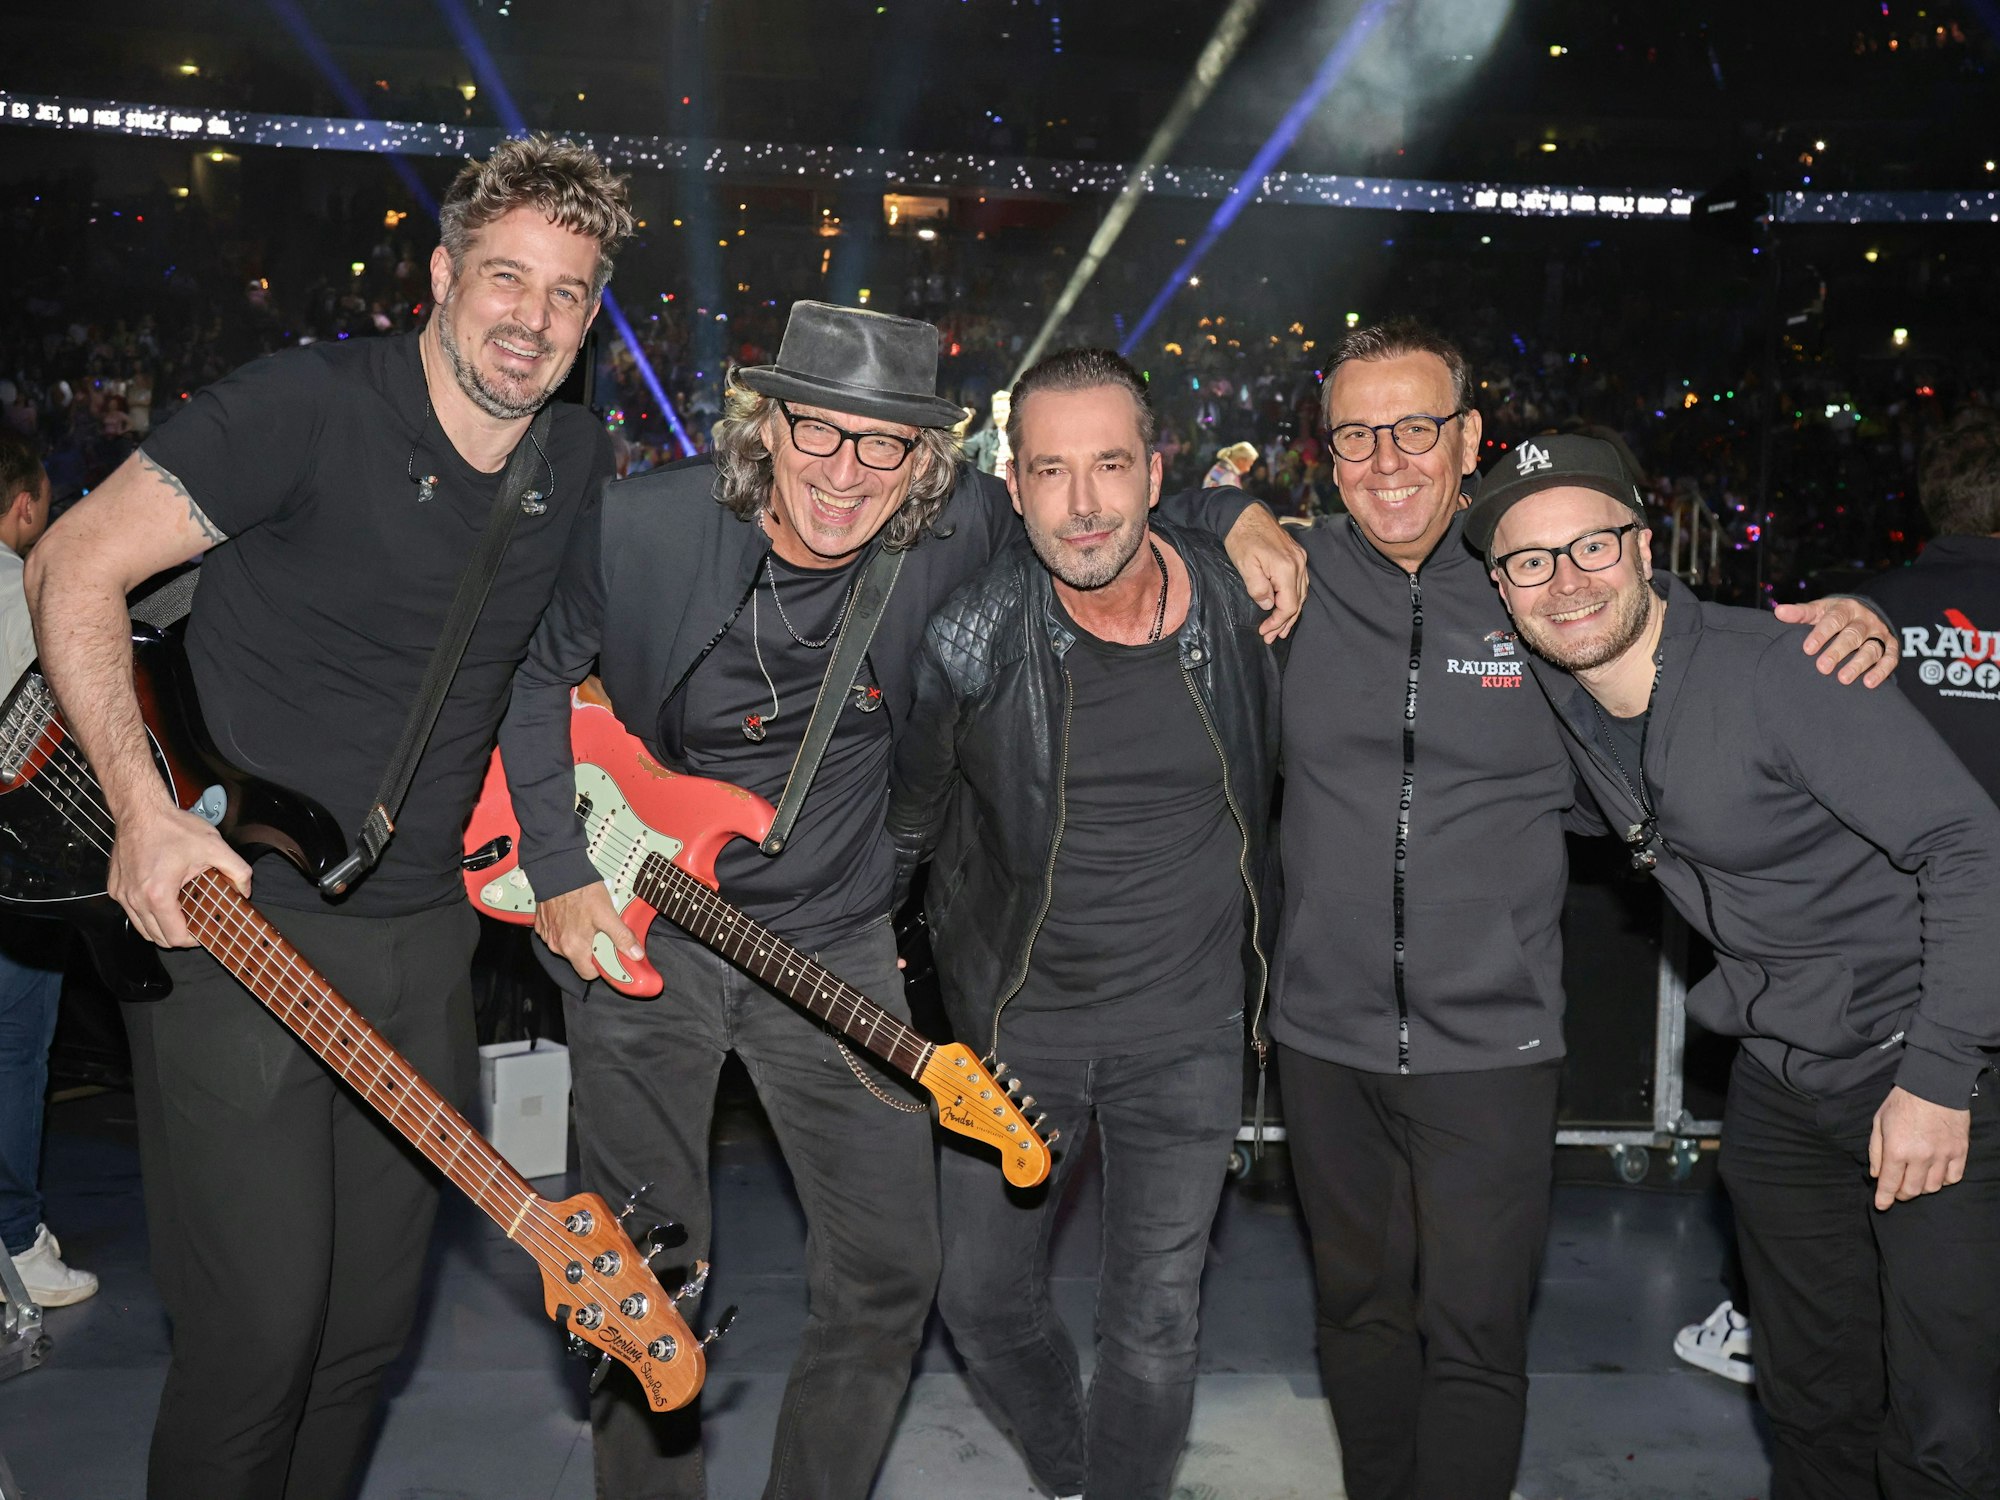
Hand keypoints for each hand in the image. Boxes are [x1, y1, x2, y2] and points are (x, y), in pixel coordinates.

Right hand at [108, 802, 252, 947]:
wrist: (141, 810)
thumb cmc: (172, 827)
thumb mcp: (214, 847)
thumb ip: (237, 871)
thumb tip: (245, 890)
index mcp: (158, 894)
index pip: (174, 937)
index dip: (192, 939)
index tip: (203, 930)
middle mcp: (135, 898)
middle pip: (156, 937)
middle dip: (178, 935)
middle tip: (194, 923)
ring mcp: (122, 894)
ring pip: (141, 927)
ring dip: (160, 926)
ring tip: (180, 912)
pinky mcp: (115, 887)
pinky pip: (131, 911)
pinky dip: (146, 912)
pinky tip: (163, 899)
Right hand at [535, 881, 642, 982]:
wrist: (557, 871)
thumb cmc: (581, 891)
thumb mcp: (607, 915)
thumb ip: (622, 937)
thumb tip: (635, 954)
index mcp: (574, 948)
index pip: (588, 974)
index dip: (600, 966)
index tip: (607, 955)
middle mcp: (558, 946)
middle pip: (578, 959)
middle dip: (590, 948)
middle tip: (598, 930)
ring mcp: (548, 936)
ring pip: (567, 946)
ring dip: (577, 937)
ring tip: (585, 919)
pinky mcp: (542, 925)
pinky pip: (556, 934)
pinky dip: (564, 928)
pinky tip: (572, 914)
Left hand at [1223, 504, 1308, 642]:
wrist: (1245, 514)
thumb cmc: (1242, 538)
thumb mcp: (1245, 566)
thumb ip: (1258, 589)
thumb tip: (1268, 605)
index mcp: (1286, 568)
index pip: (1289, 605)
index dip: (1277, 622)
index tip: (1264, 631)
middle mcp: (1298, 564)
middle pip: (1298, 602)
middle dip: (1284, 622)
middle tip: (1271, 637)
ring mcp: (1299, 558)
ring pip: (1301, 593)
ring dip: (1290, 612)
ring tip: (1280, 629)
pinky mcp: (1296, 555)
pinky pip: (1300, 583)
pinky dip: (1293, 598)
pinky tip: (1285, 606)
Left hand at [1773, 597, 1898, 686]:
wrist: (1864, 614)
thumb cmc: (1834, 616)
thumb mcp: (1819, 610)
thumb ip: (1801, 614)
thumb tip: (1779, 612)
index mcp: (1846, 609)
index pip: (1834, 619)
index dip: (1822, 633)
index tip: (1808, 648)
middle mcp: (1865, 620)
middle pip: (1852, 635)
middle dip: (1838, 651)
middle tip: (1822, 668)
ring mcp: (1879, 634)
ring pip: (1871, 649)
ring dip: (1858, 664)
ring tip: (1843, 679)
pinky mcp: (1891, 647)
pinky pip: (1890, 659)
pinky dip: (1881, 671)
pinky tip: (1869, 683)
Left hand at [1869, 1085, 1970, 1209]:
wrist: (1934, 1085)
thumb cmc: (1902, 1102)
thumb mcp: (1879, 1122)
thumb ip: (1876, 1151)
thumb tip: (1877, 1175)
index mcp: (1897, 1149)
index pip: (1890, 1183)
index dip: (1885, 1198)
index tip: (1882, 1206)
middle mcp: (1921, 1157)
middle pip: (1912, 1190)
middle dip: (1902, 1194)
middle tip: (1897, 1190)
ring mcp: (1943, 1155)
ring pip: (1933, 1187)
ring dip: (1922, 1188)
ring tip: (1915, 1179)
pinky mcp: (1960, 1152)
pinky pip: (1954, 1177)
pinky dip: (1944, 1180)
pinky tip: (1935, 1173)